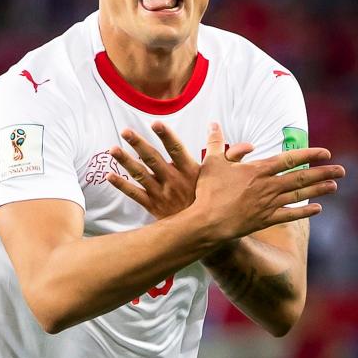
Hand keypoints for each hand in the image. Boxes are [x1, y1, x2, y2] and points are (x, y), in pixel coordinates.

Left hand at [106, 122, 251, 218]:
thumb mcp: (223, 180)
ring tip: (112, 149)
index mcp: (190, 172)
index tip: (155, 123)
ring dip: (125, 162)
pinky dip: (121, 185)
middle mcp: (174, 181)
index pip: (176, 149)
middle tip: (126, 130)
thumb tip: (248, 146)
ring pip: (140, 175)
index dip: (166, 136)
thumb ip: (232, 159)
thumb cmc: (214, 202)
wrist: (206, 234)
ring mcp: (162, 194)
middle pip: (153, 159)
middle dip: (139, 144)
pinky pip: (134, 194)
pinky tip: (108, 175)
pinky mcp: (153, 206)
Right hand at [192, 122, 344, 241]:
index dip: (309, 155)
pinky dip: (305, 212)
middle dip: (323, 173)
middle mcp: (268, 186)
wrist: (208, 221)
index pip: (290, 159)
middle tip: (342, 171)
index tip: (326, 153)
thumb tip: (214, 122)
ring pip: (299, 195)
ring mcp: (269, 204)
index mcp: (258, 170)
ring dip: (319, 190)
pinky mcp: (266, 220)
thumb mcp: (211, 162)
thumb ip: (215, 141)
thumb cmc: (208, 191)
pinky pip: (290, 215)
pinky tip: (318, 209)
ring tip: (334, 186)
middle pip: (301, 177)